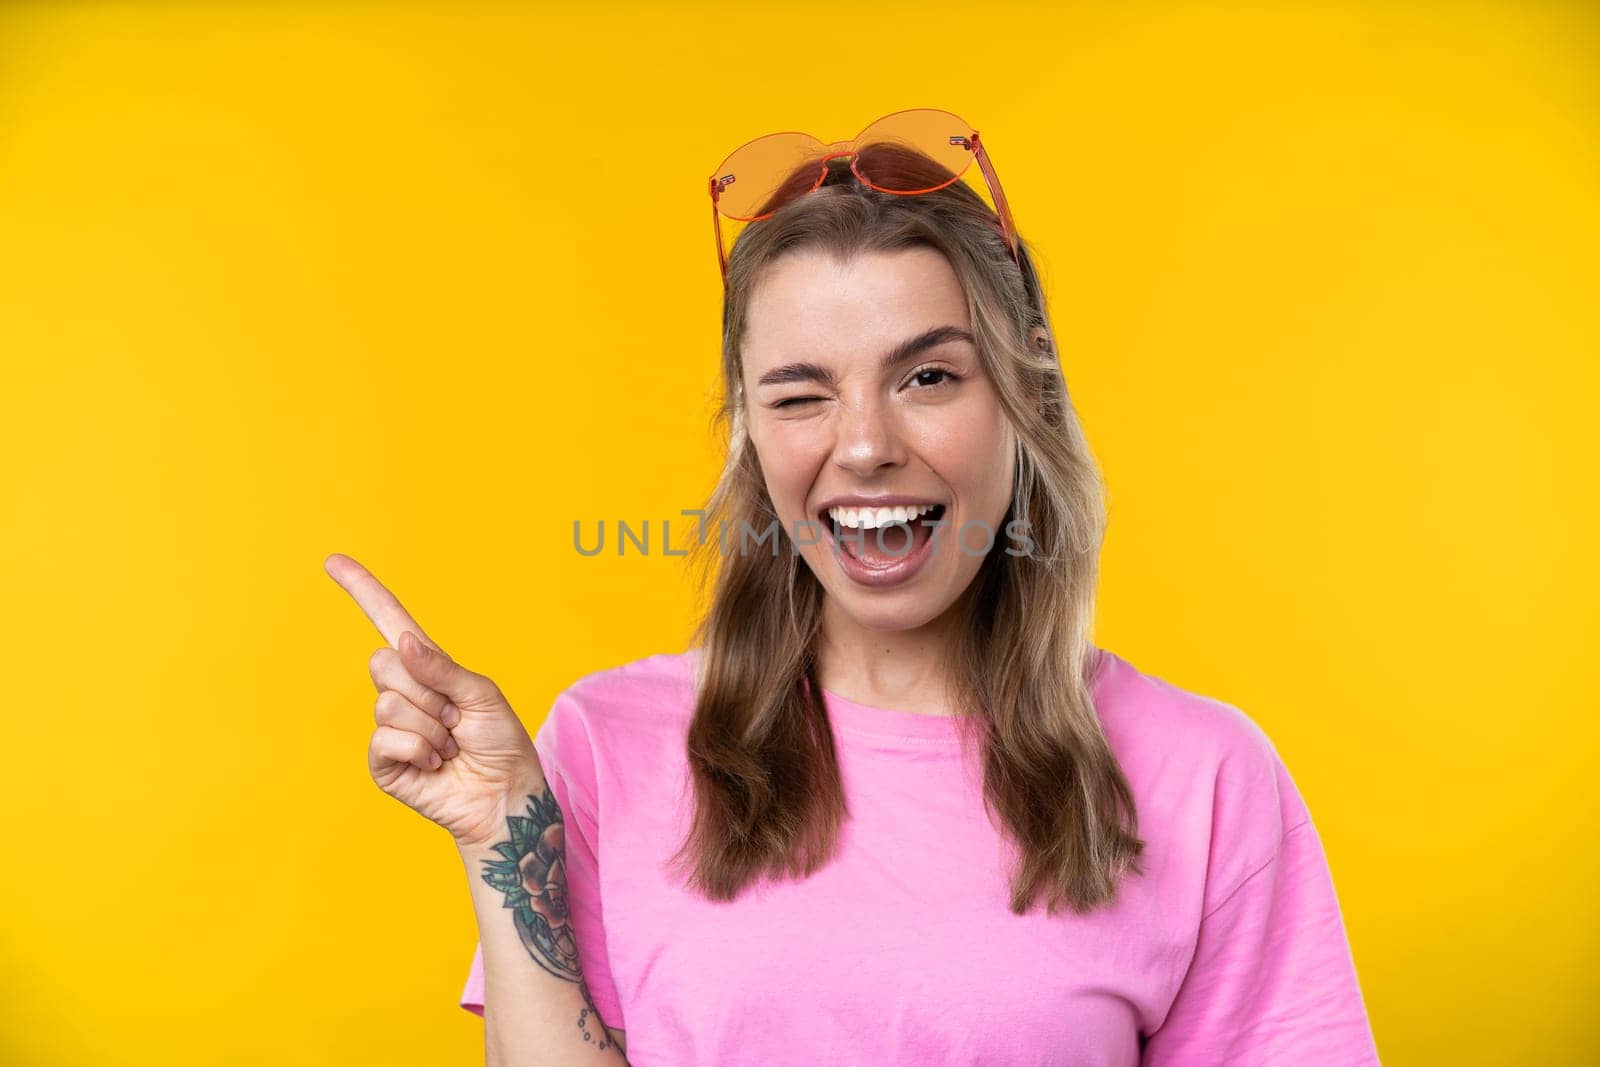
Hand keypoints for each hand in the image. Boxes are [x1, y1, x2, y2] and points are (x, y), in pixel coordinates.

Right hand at [324, 552, 541, 849]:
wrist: (505, 796)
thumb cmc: (501, 744)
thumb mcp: (482, 695)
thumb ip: (442, 668)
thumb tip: (401, 642)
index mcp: (428, 667)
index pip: (389, 621)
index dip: (363, 591)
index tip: (333, 560)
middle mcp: (404, 692)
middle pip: (382, 663)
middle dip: (427, 691)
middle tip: (455, 719)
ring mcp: (391, 727)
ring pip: (389, 704)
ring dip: (431, 727)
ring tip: (450, 746)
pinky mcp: (384, 762)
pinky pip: (386, 738)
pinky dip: (420, 750)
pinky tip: (436, 765)